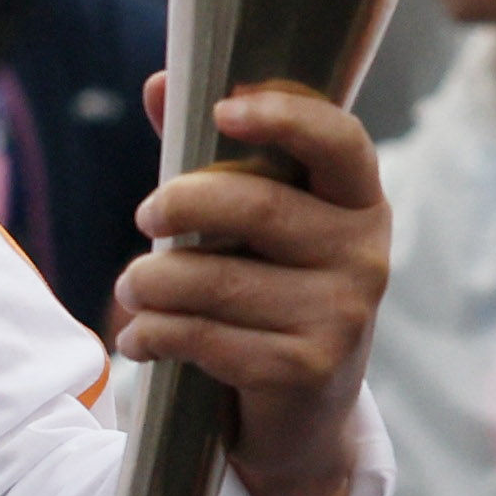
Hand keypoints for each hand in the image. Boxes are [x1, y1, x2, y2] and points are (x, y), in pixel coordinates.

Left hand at [116, 78, 389, 495]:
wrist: (304, 411)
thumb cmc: (271, 287)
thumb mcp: (252, 221)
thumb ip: (210, 154)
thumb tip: (158, 84)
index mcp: (359, 199)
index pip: (338, 141)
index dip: (284, 116)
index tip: (222, 109)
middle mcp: (365, 253)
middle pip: (257, 205)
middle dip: (180, 203)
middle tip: (142, 217)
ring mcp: (343, 314)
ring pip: (218, 278)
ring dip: (152, 282)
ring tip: (129, 288)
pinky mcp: (308, 368)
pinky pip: (208, 338)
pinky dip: (156, 334)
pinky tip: (139, 338)